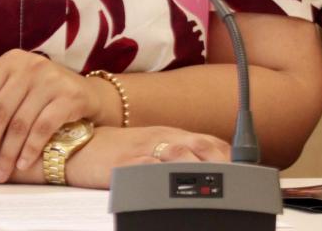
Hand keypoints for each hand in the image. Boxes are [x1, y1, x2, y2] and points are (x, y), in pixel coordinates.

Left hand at [0, 50, 112, 182]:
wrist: (85, 92)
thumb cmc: (39, 90)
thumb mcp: (12, 82)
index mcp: (9, 60)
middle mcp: (29, 66)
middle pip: (0, 111)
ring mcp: (51, 80)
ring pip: (21, 123)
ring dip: (8, 152)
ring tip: (0, 172)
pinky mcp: (70, 97)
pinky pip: (44, 127)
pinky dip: (31, 148)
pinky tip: (23, 164)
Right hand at [64, 126, 230, 188]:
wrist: (73, 145)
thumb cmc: (111, 149)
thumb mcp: (148, 145)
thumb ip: (176, 153)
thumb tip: (208, 170)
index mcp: (168, 133)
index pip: (210, 141)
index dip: (233, 156)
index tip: (248, 173)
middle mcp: (159, 138)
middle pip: (202, 146)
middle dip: (226, 163)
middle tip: (241, 182)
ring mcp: (143, 149)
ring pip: (181, 155)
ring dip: (203, 170)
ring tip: (217, 186)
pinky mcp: (125, 164)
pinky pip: (151, 170)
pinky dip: (168, 178)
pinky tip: (179, 188)